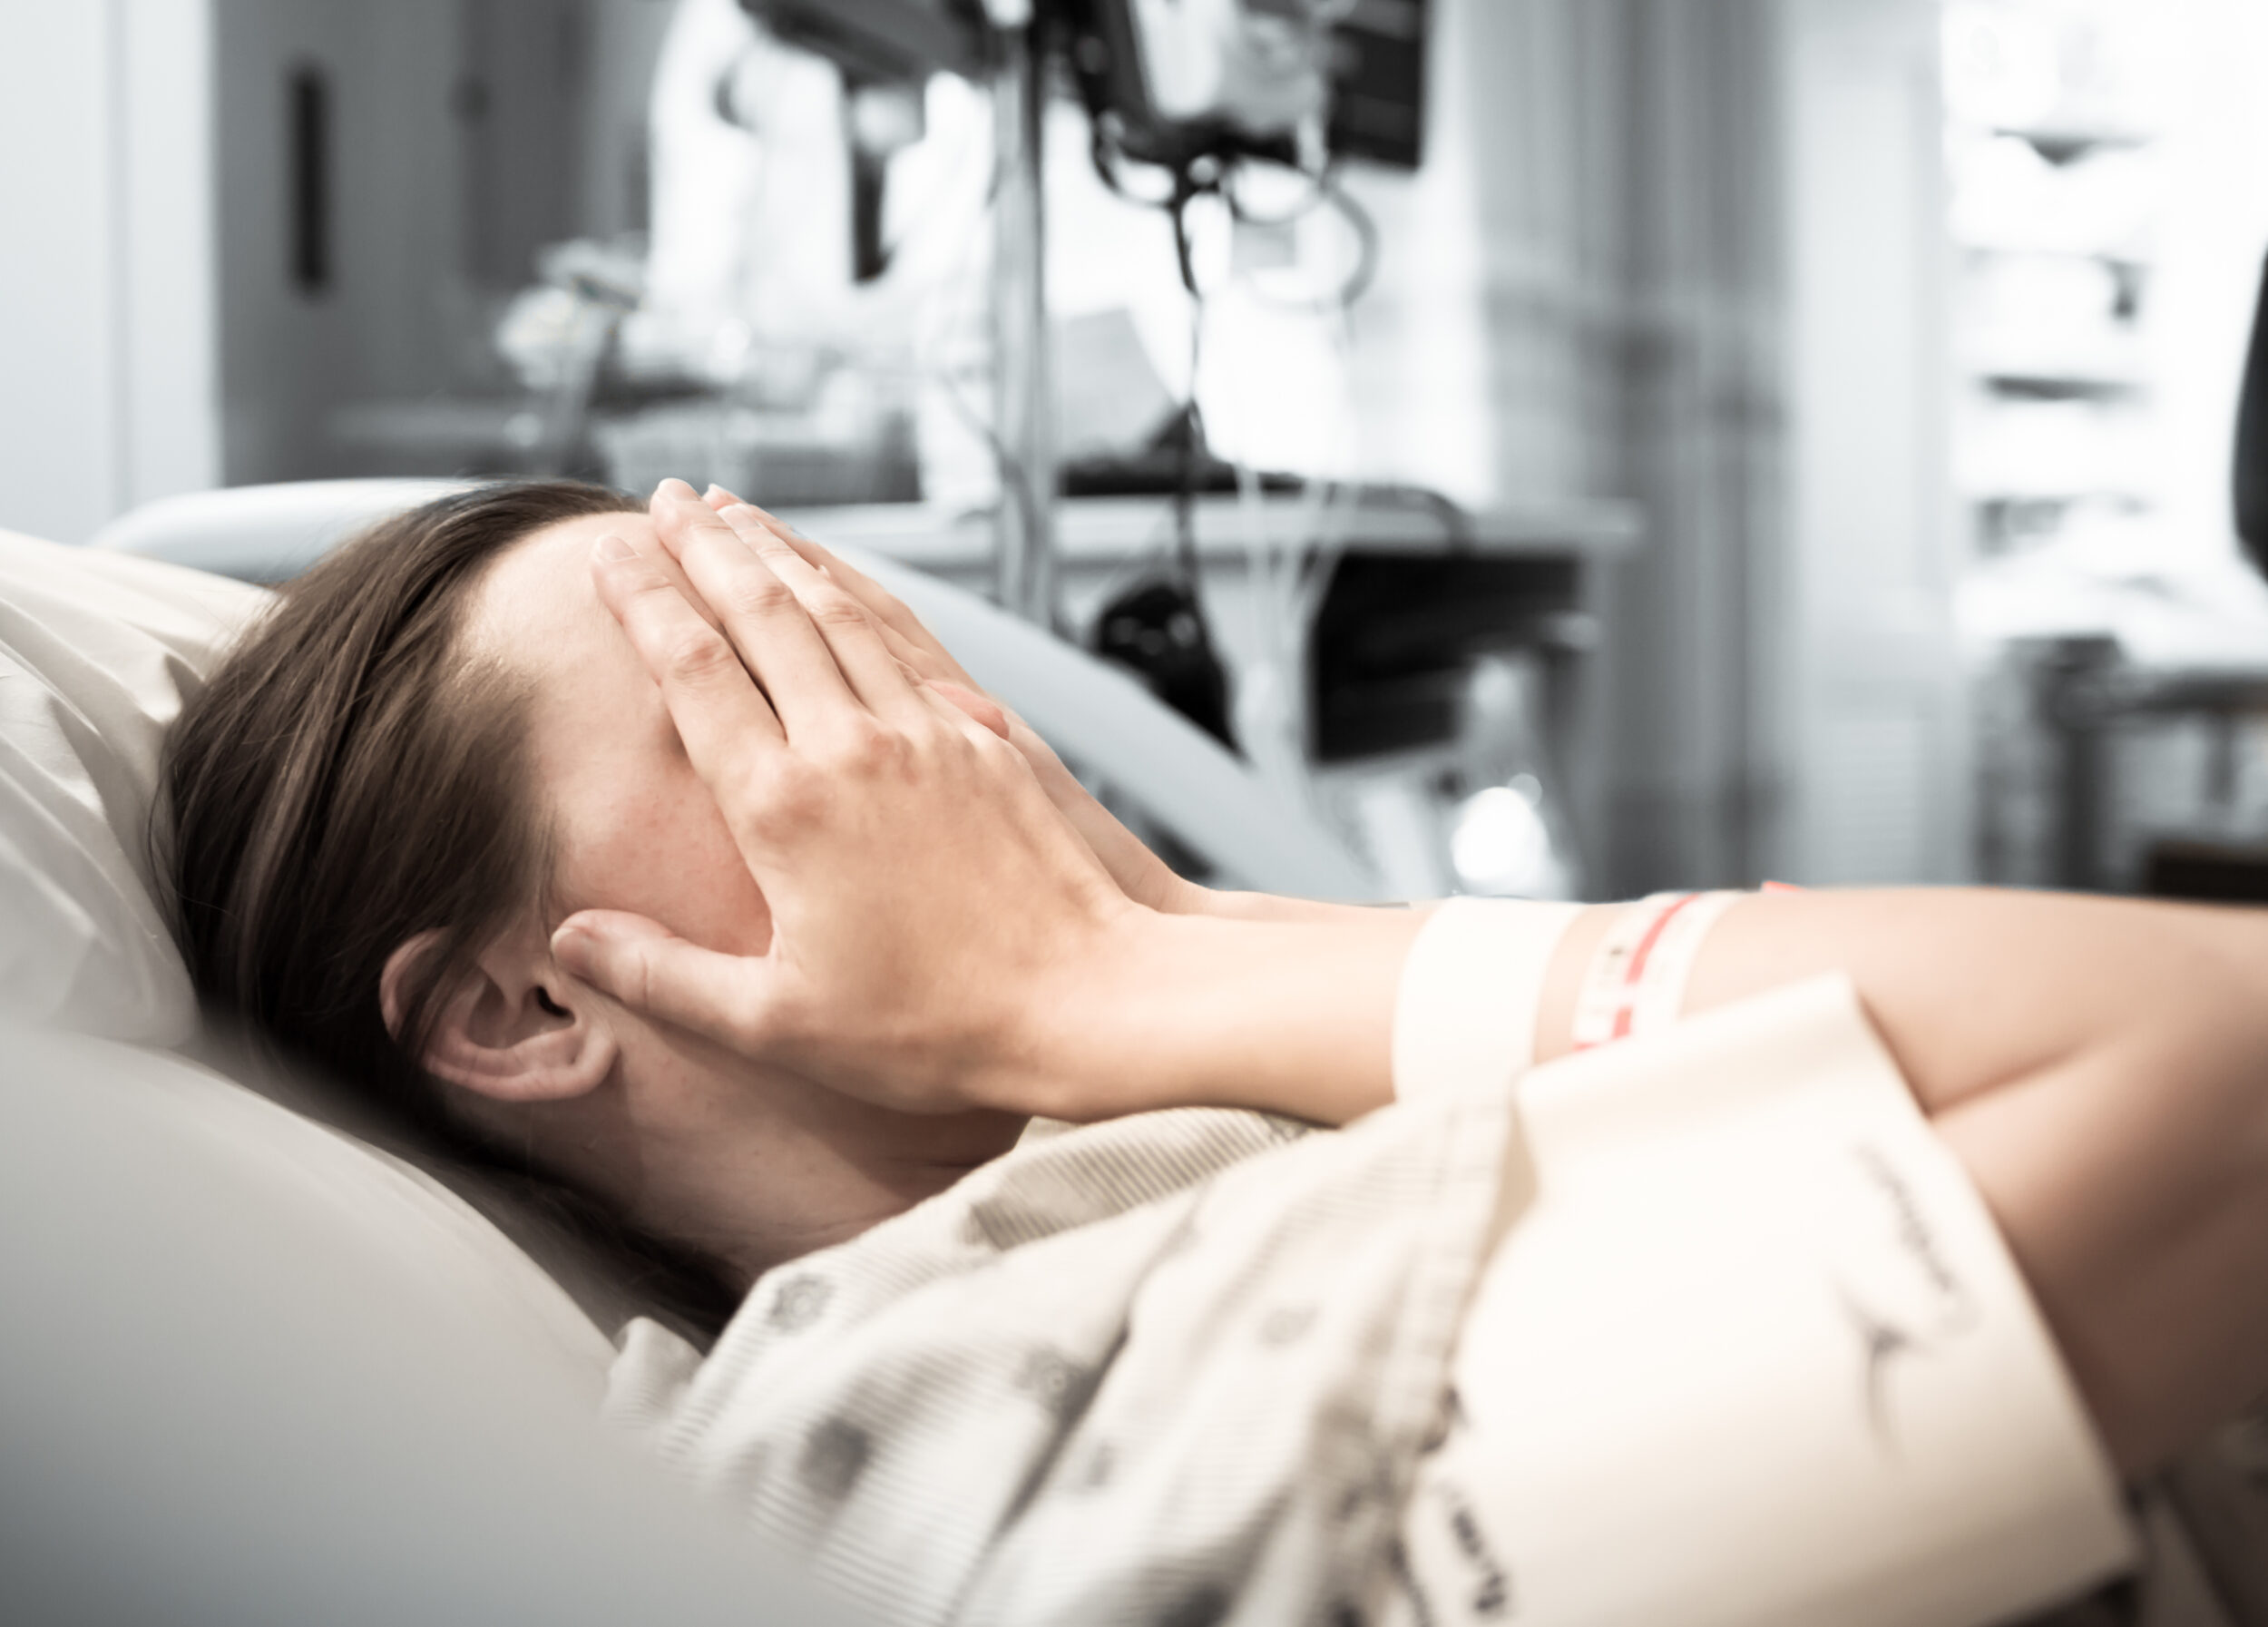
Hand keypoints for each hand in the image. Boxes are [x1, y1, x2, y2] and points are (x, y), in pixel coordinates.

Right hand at [550, 483, 1149, 1118]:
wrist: (1085, 1001)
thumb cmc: (931, 1031)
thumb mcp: (776, 1025)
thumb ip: (664, 975)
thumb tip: (572, 938)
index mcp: (784, 807)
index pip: (693, 672)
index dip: (644, 605)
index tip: (607, 554)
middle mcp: (851, 747)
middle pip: (761, 615)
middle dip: (704, 548)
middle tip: (660, 499)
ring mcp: (925, 732)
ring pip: (836, 611)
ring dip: (778, 551)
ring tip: (734, 512)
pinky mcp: (982, 737)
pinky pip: (905, 638)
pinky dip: (857, 592)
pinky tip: (839, 579)